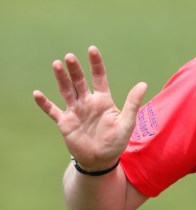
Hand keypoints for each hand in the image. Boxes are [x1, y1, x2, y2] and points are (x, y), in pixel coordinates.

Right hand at [33, 46, 146, 170]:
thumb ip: (133, 103)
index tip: (92, 49)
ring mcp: (75, 111)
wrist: (101, 160)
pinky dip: (45, 103)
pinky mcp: (65, 123)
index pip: (99, 77)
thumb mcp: (127, 122)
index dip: (96, 64)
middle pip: (80, 81)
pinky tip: (37, 93)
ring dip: (61, 79)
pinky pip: (53, 111)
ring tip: (56, 64)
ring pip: (66, 91)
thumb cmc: (116, 141)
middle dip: (75, 69)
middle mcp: (88, 102)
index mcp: (103, 100)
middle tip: (70, 56)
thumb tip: (143, 84)